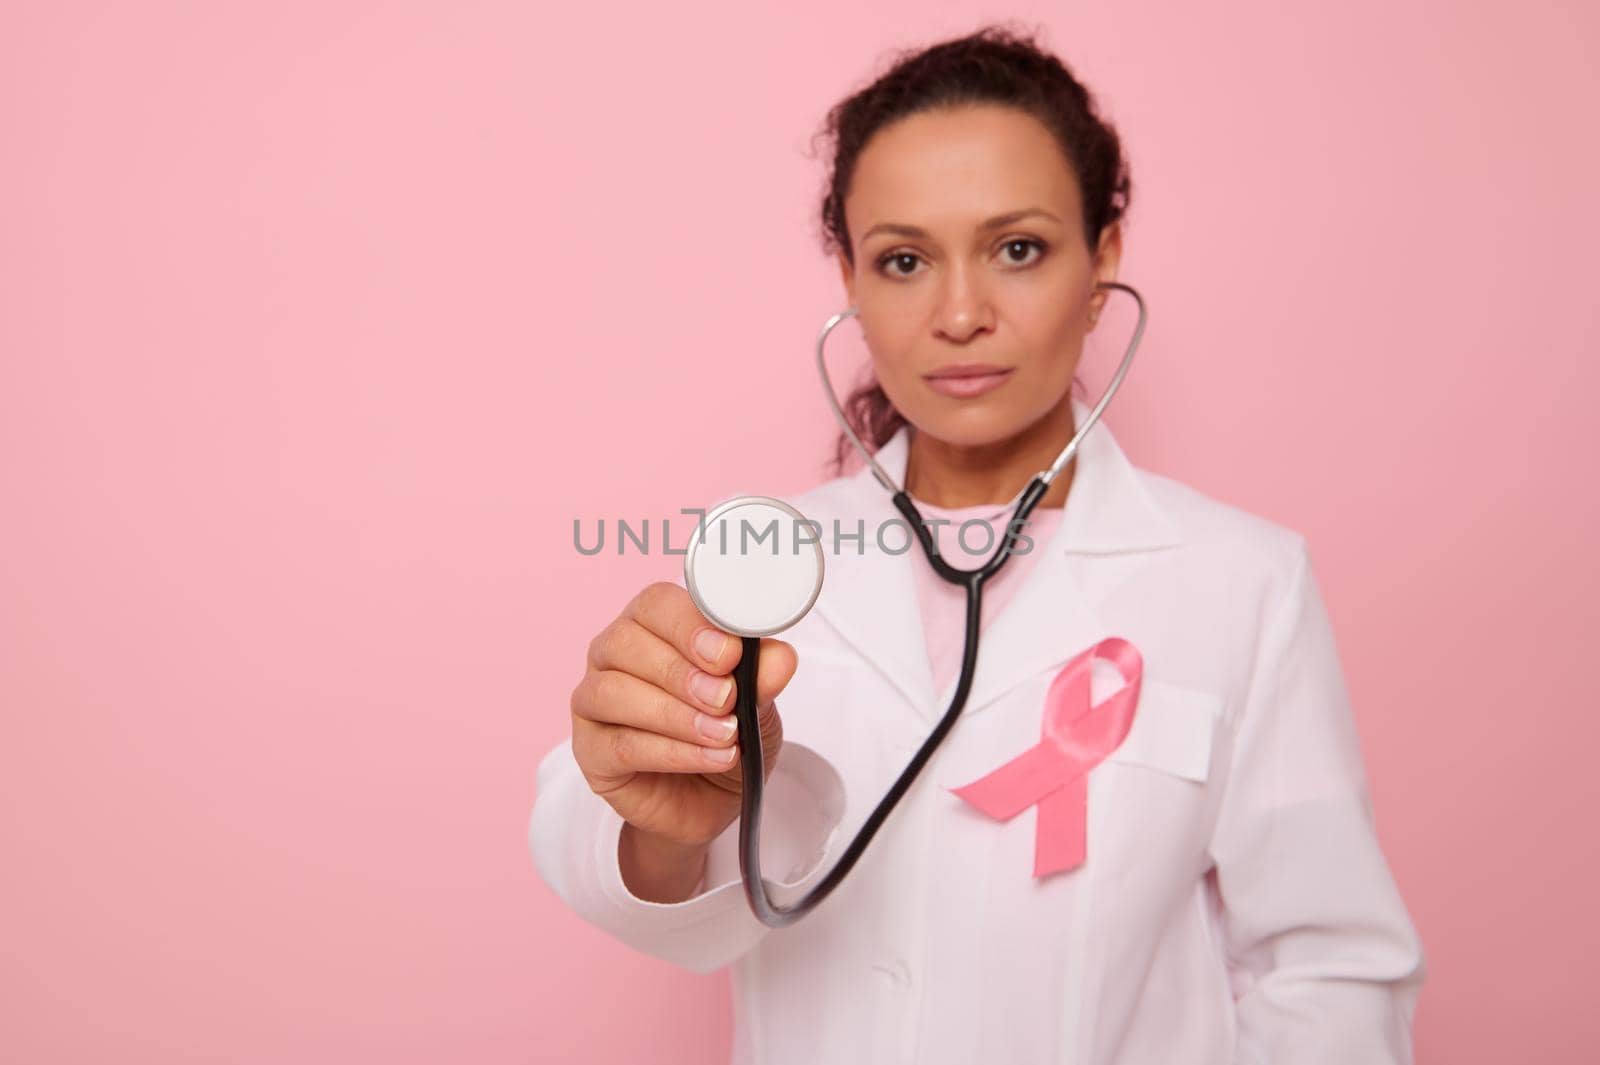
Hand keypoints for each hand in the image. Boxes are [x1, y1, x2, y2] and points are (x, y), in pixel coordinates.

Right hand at [570, 581, 796, 847]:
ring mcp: (593, 702)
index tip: (729, 652)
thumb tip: (780, 658)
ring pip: (615, 692)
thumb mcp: (758, 704)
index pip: (656, 603)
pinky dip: (672, 751)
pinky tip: (711, 757)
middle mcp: (614, 655)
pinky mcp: (590, 751)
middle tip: (727, 698)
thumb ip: (762, 677)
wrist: (712, 800)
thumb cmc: (726, 734)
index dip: (689, 624)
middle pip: (626, 642)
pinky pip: (621, 744)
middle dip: (682, 672)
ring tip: (724, 734)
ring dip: (676, 714)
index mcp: (653, 626)